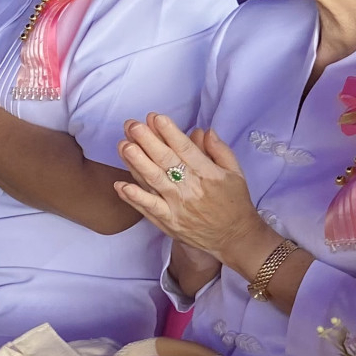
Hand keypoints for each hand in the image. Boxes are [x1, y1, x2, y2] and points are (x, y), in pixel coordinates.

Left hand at [115, 114, 265, 261]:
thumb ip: (220, 151)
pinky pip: (149, 208)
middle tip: (132, 125)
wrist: (234, 238)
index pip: (186, 149)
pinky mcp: (168, 223)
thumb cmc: (234, 203)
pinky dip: (134, 198)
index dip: (170, 132)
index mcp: (208, 174)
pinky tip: (120, 185)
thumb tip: (204, 131)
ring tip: (123, 146)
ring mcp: (177, 207)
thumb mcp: (236, 173)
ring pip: (154, 181)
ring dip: (137, 163)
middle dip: (148, 141)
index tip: (155, 117)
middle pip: (166, 161)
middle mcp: (191, 189)